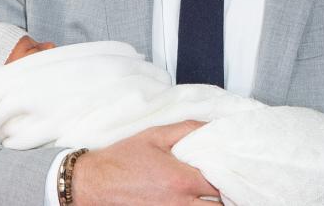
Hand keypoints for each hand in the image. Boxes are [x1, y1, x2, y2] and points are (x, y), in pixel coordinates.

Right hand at [71, 120, 217, 205]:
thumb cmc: (122, 159)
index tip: (228, 167)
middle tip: (224, 183)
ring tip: (210, 194)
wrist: (95, 183)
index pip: (220, 183)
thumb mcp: (155, 136)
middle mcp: (180, 203)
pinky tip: (193, 200)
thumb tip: (211, 126)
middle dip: (224, 195)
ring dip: (210, 204)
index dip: (228, 174)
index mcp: (181, 180)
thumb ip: (187, 129)